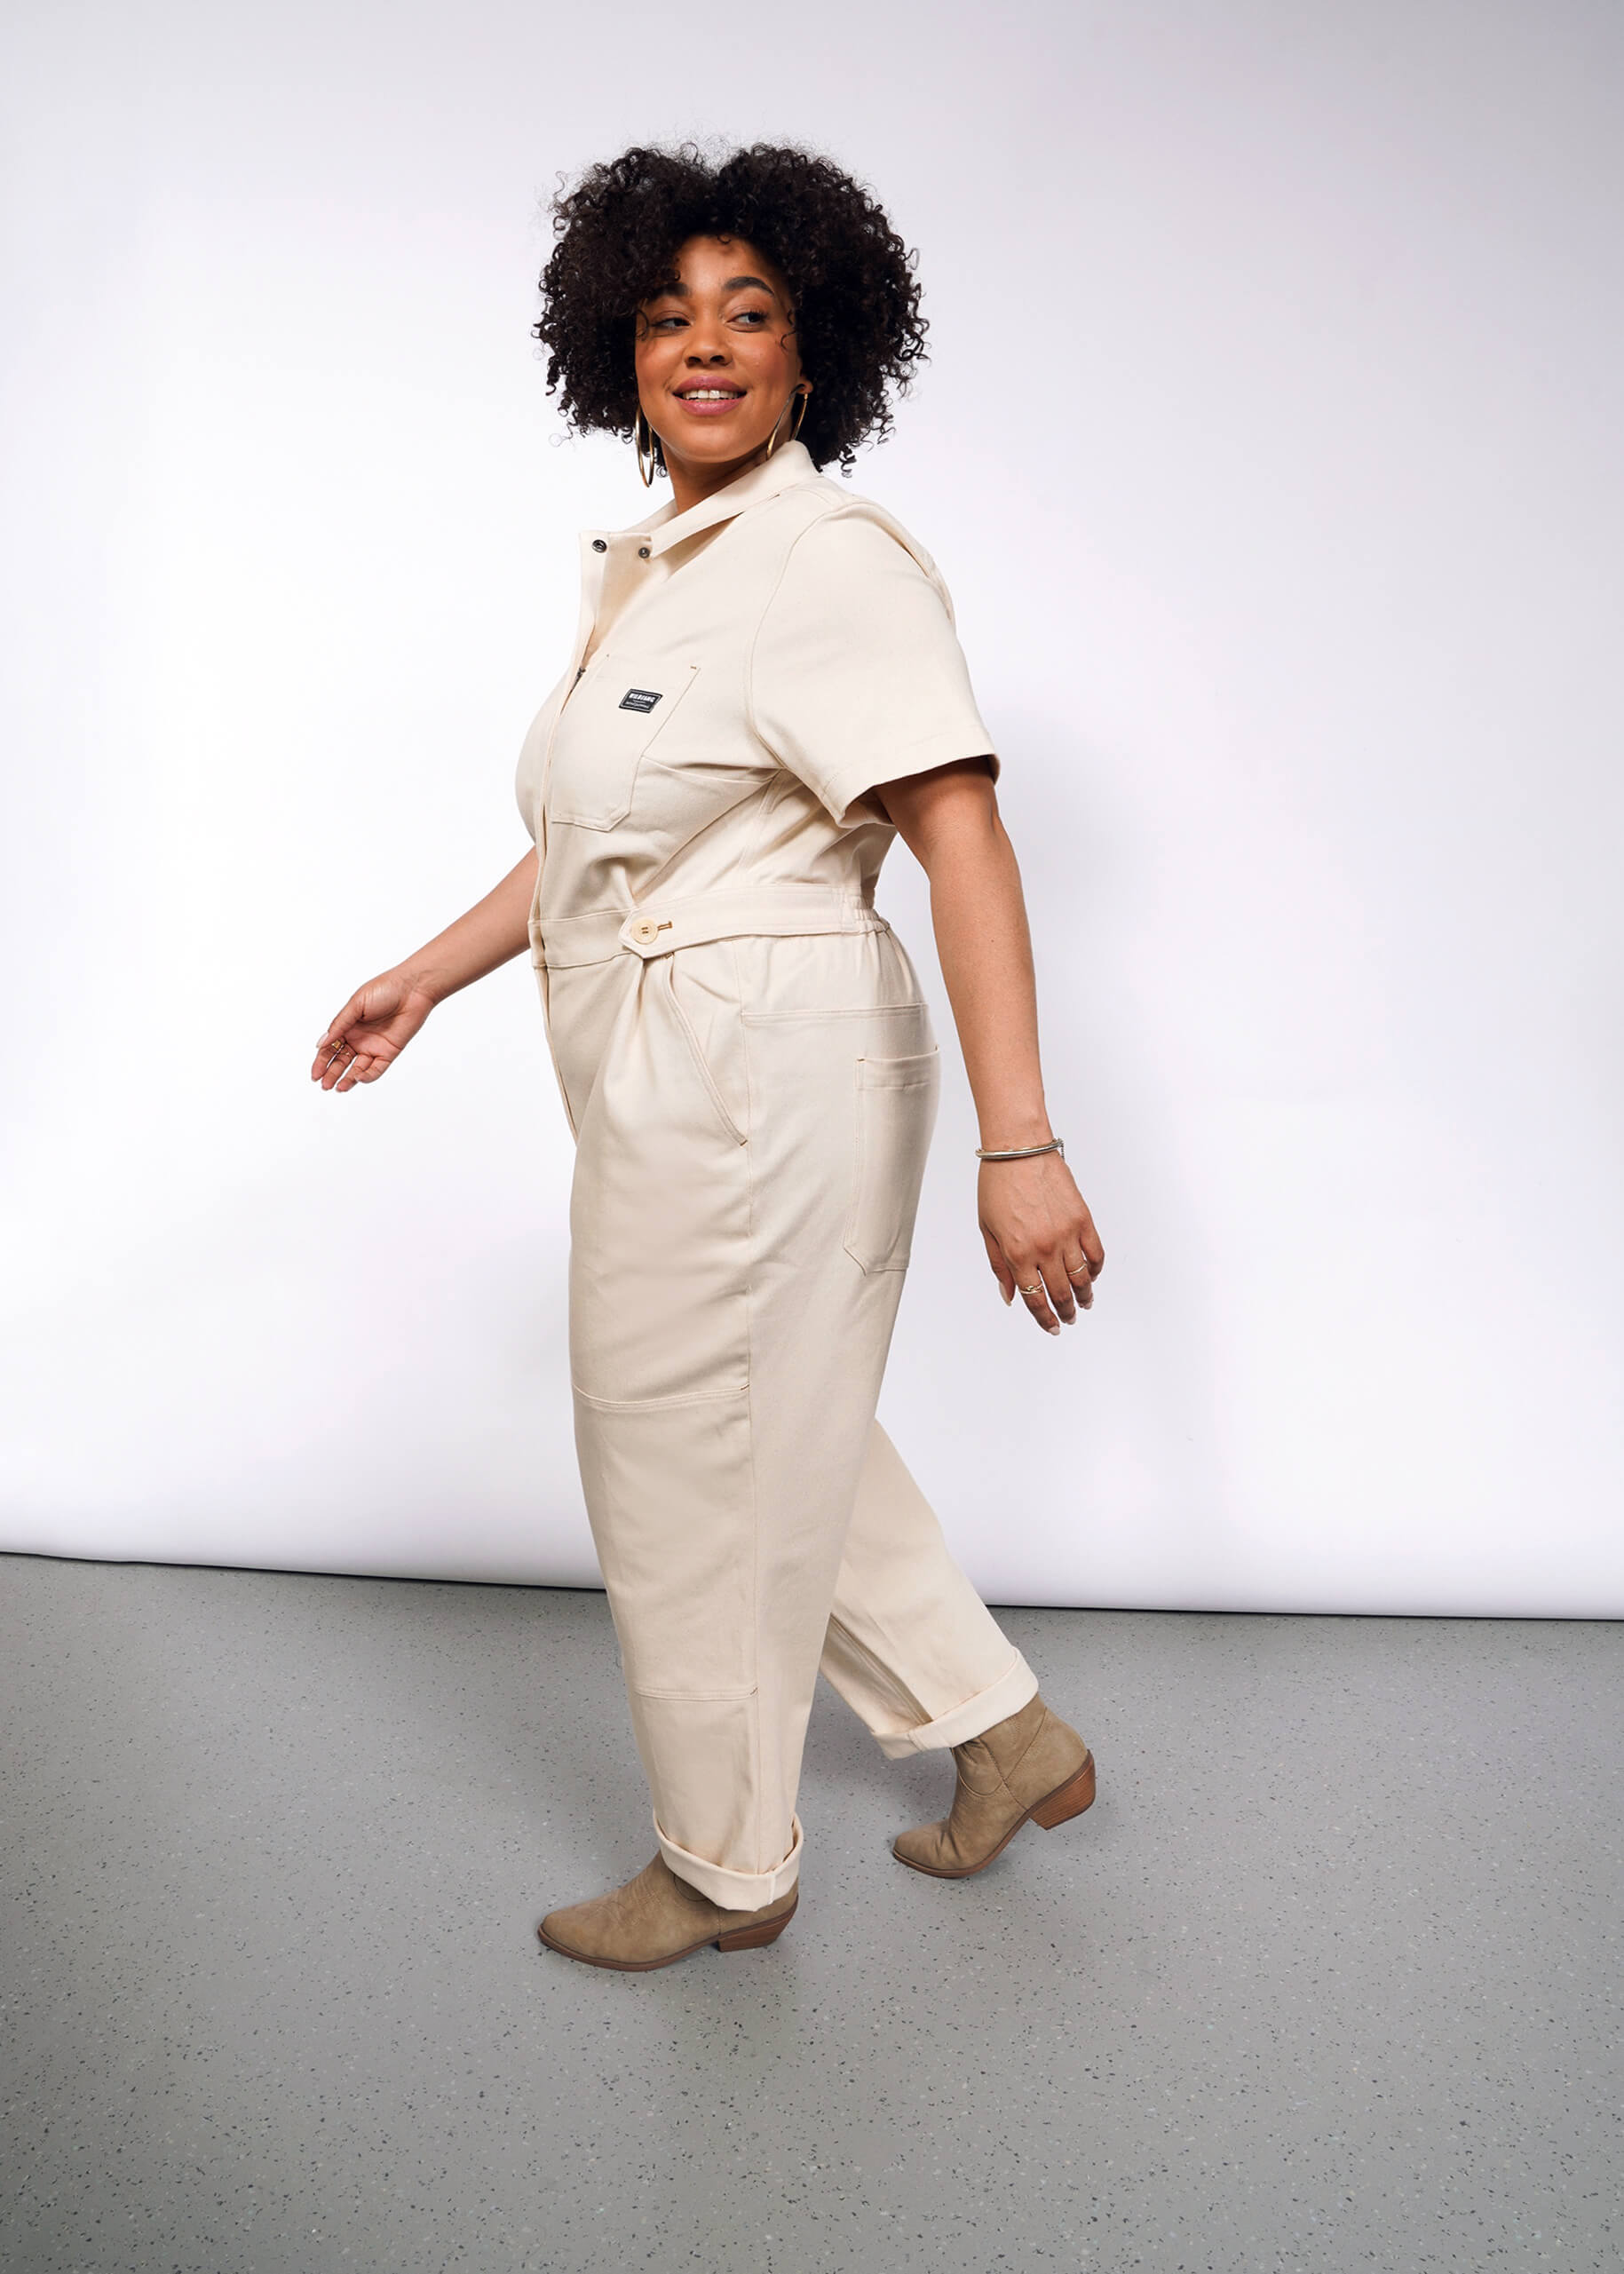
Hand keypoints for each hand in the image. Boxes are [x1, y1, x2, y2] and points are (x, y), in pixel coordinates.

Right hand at [311, 969, 437, 1092]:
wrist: (412, 989)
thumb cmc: (384, 989)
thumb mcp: (356, 1005)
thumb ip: (339, 1025)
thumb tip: (321, 1043)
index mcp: (347, 1026)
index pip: (330, 1047)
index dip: (321, 1061)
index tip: (314, 1074)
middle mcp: (359, 1038)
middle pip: (341, 1061)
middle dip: (331, 1074)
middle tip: (323, 1085)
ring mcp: (373, 1046)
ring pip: (357, 1068)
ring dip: (347, 1079)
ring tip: (338, 1088)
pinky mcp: (389, 1052)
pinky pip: (376, 1068)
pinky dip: (367, 1075)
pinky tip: (358, 1078)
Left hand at [978, 1152, 1104, 1334]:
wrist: (1019, 1150)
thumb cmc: (997, 1184)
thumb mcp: (987, 1229)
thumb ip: (999, 1266)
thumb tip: (1010, 1295)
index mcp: (1018, 1253)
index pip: (1035, 1299)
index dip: (1044, 1318)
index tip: (1050, 1327)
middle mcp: (1045, 1248)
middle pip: (1060, 1293)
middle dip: (1065, 1311)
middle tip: (1067, 1318)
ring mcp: (1067, 1234)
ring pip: (1082, 1278)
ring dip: (1084, 1295)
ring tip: (1084, 1303)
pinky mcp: (1083, 1219)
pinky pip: (1096, 1253)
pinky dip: (1096, 1269)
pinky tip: (1092, 1275)